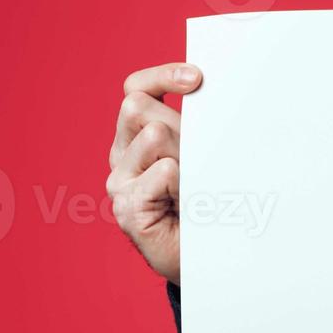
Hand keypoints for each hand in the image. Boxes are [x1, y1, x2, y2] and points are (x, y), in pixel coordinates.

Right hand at [106, 62, 202, 283]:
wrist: (212, 255)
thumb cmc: (210, 200)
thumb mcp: (204, 152)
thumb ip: (196, 123)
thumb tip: (207, 85)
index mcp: (137, 135)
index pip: (136, 88)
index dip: (162, 76)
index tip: (197, 78)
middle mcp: (122, 155)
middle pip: (138, 106)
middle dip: (178, 122)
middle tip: (199, 155)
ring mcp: (120, 182)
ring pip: (154, 135)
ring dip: (185, 156)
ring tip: (193, 187)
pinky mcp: (127, 208)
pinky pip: (163, 172)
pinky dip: (184, 185)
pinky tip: (186, 205)